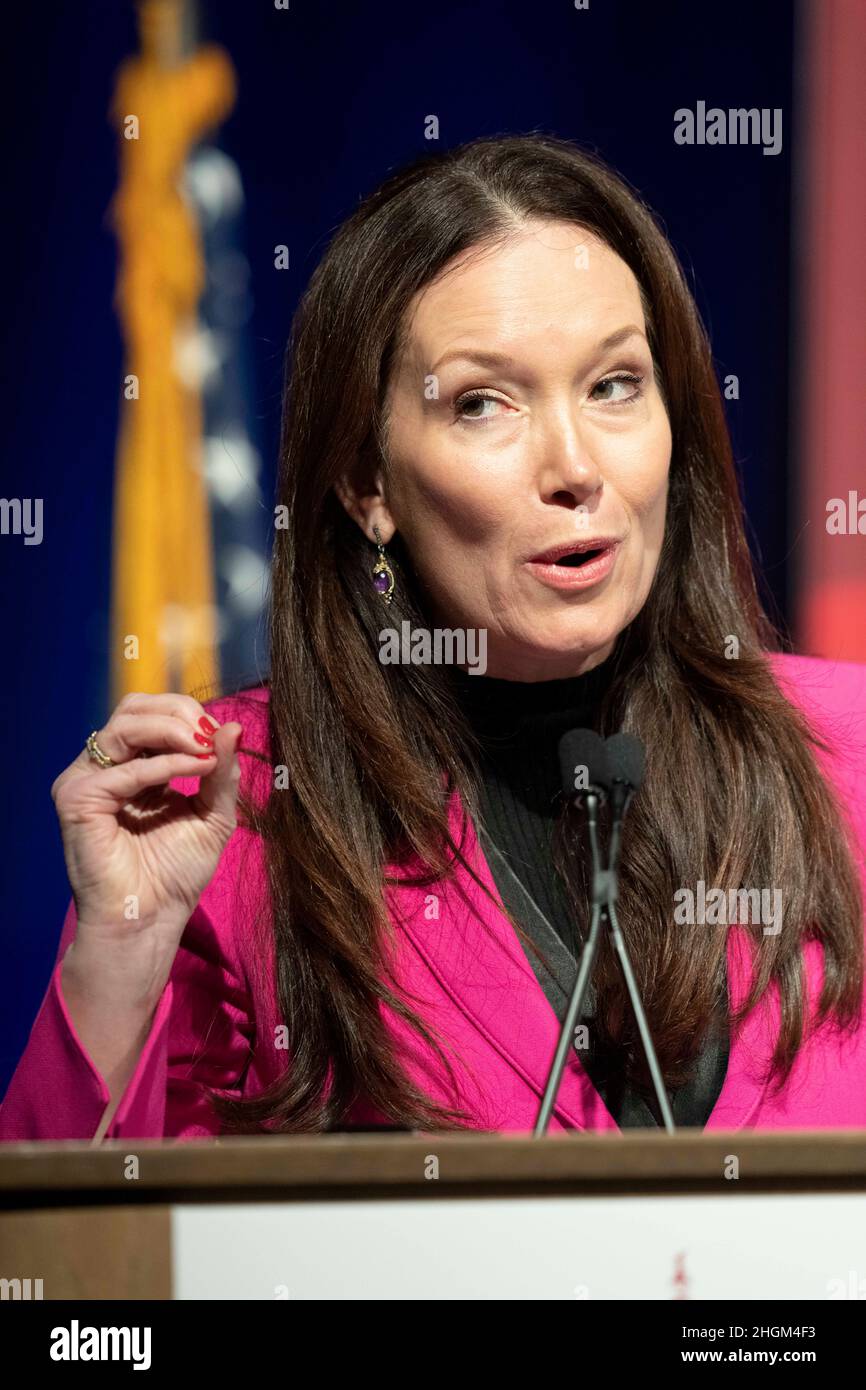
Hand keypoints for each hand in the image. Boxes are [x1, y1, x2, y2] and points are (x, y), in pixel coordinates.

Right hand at [51, 693, 241, 957]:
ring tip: (204, 751)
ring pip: (124, 726)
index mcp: (133, 766)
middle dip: (180, 713)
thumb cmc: (176, 875)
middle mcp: (105, 768)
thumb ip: (223, 771)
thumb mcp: (213, 815)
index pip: (153, 714)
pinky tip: (193, 769)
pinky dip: (163, 765)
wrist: (150, 920)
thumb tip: (234, 725)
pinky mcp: (77, 800)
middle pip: (134, 708)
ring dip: (173, 732)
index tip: (222, 735)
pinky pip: (122, 770)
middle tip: (211, 736)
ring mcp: (86, 781)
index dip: (189, 715)